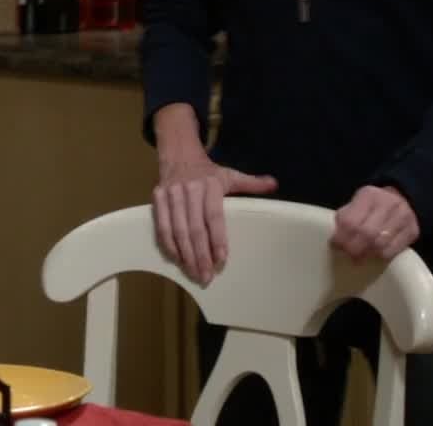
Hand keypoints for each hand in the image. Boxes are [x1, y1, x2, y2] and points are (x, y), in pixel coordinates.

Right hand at [151, 152, 277, 286]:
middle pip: (194, 227)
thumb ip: (251, 183)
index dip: (217, 238)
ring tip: (193, 273)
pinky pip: (162, 226)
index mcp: (210, 184)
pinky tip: (177, 259)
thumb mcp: (230, 175)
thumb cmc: (208, 172)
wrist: (179, 154)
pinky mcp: (157, 198)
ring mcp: (171, 193)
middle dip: (200, 255)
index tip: (222, 260)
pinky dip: (168, 245)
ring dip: (185, 255)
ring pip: (177, 230)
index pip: (214, 215)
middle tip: (206, 277)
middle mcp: (189, 189)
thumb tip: (274, 184)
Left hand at [329, 184, 418, 259]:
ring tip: (359, 258)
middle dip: (353, 249)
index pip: (350, 221)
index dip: (341, 238)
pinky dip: (380, 256)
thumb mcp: (357, 203)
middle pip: (366, 234)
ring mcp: (403, 217)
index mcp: (368, 195)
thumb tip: (335, 241)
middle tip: (348, 256)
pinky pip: (393, 250)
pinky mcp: (413, 231)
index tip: (335, 246)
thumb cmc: (373, 205)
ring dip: (366, 254)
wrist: (403, 198)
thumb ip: (346, 217)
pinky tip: (374, 255)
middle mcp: (388, 204)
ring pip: (380, 244)